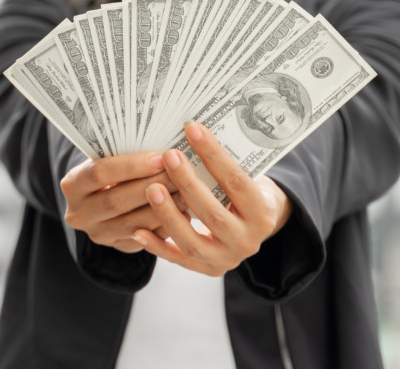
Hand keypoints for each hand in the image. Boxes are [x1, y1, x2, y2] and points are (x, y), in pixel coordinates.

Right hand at [60, 152, 184, 253]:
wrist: (102, 198)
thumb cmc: (111, 167)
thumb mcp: (107, 158)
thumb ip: (125, 155)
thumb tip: (162, 150)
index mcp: (72, 185)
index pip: (99, 173)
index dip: (131, 166)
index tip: (159, 158)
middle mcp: (79, 214)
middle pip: (117, 201)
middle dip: (151, 186)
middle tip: (179, 173)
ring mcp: (98, 234)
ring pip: (133, 224)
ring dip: (163, 208)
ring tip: (186, 191)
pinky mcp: (119, 248)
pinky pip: (146, 240)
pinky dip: (166, 226)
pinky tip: (184, 212)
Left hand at [131, 121, 292, 274]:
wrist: (254, 228)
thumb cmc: (244, 193)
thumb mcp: (248, 178)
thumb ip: (224, 165)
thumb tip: (192, 129)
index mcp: (262, 213)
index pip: (235, 180)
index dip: (213, 154)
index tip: (192, 129)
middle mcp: (247, 241)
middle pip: (212, 214)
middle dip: (187, 184)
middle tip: (168, 156)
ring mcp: (226, 259)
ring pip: (192, 242)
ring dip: (168, 215)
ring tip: (150, 189)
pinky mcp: (207, 269)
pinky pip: (178, 259)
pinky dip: (157, 246)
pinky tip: (138, 230)